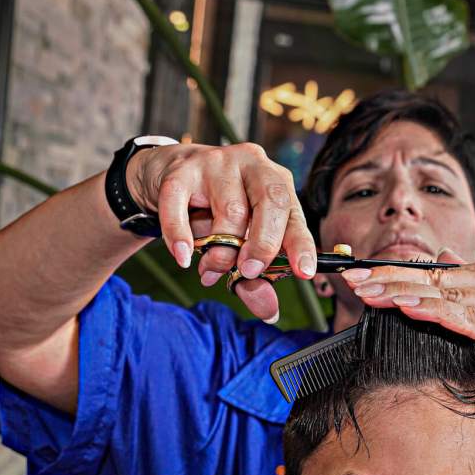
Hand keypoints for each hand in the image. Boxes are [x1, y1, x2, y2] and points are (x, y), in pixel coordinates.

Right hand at [127, 142, 315, 321]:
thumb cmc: (214, 209)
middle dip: (264, 243)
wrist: (169, 174)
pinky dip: (180, 235)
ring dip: (221, 250)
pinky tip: (183, 256)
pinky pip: (180, 205)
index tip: (305, 272)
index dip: (301, 245)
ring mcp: (217, 163)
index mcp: (276, 183)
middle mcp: (253, 167)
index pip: (295, 215)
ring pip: (229, 209)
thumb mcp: (240, 241)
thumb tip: (268, 310)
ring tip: (211, 270)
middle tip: (249, 271)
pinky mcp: (182, 170)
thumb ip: (255, 278)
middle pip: (271, 201)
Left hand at [340, 250, 474, 399]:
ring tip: (365, 291)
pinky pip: (468, 319)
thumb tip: (445, 267)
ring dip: (401, 291)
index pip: (440, 272)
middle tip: (348, 278)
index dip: (398, 273)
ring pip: (445, 294)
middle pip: (434, 277)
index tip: (363, 276)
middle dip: (387, 278)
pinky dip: (435, 311)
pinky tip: (408, 307)